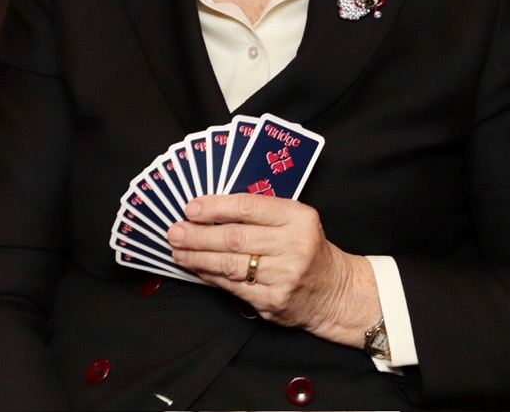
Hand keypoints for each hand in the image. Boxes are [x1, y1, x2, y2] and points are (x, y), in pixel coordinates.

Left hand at [168, 194, 378, 346]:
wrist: (334, 290)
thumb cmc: (307, 248)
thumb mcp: (296, 220)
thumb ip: (262, 213)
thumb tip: (211, 210)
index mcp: (298, 218)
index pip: (249, 207)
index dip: (215, 207)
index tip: (191, 208)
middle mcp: (294, 246)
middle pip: (235, 238)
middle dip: (198, 235)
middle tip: (175, 231)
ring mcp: (284, 277)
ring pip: (230, 265)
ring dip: (198, 257)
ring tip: (179, 250)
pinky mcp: (274, 301)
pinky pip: (234, 287)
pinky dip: (211, 276)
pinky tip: (198, 268)